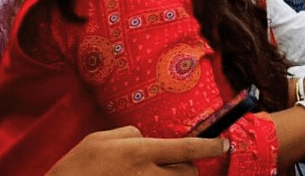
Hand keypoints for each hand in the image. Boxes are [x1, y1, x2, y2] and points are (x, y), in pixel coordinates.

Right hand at [47, 126, 228, 175]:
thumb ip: (131, 133)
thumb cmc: (80, 166)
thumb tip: (149, 138)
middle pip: (188, 172)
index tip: (225, 143)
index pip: (186, 149)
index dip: (210, 146)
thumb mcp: (103, 138)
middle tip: (173, 164)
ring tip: (156, 174)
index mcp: (139, 153)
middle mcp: (147, 175)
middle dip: (187, 167)